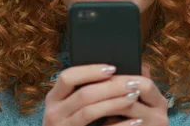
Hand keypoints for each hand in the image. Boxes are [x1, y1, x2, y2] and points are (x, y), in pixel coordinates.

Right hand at [43, 64, 168, 125]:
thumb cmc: (74, 121)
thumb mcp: (71, 105)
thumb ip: (85, 89)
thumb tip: (113, 71)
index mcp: (54, 98)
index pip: (67, 77)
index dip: (90, 71)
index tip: (112, 68)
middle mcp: (54, 113)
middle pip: (83, 94)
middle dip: (110, 87)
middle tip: (133, 82)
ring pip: (90, 112)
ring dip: (115, 102)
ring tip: (134, 96)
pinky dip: (120, 125)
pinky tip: (135, 120)